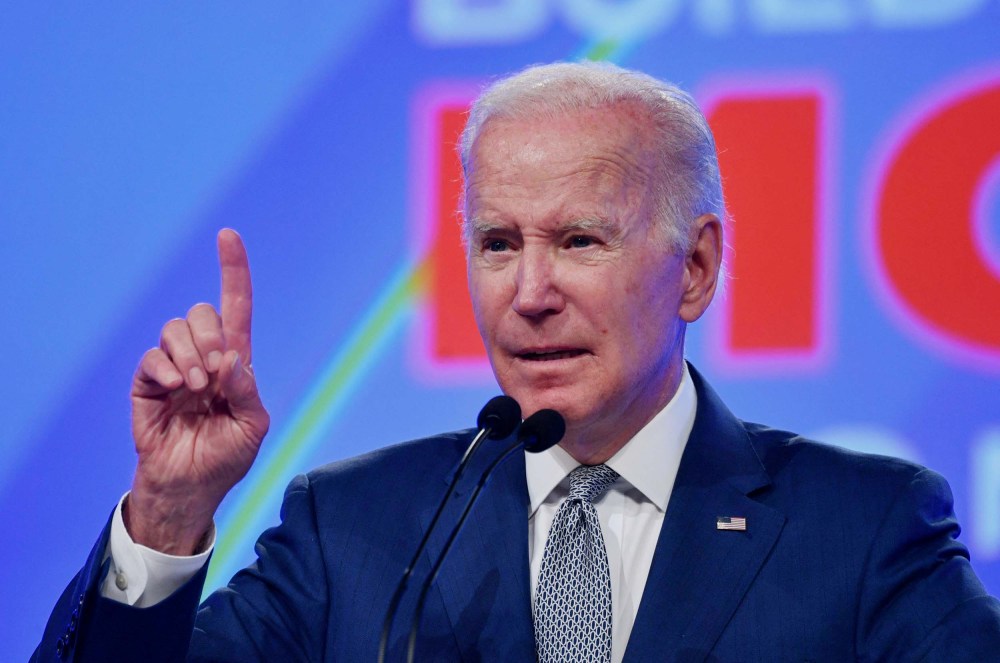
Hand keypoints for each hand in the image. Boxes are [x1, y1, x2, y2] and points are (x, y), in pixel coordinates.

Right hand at [126, 229, 269, 554]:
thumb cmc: (226, 458)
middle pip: (203, 312)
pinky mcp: (147, 383)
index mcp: (235, 363)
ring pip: (175, 328)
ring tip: (195, 387)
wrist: (189, 487)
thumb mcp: (252, 427)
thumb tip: (231, 358)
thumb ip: (247, 390)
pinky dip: (164, 367)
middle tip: (212, 373)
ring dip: (189, 353)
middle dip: (210, 335)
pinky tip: (174, 388)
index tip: (228, 235)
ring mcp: (174, 368)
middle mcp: (204, 357)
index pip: (237, 308)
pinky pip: (151, 356)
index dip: (234, 271)